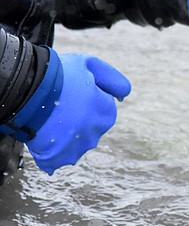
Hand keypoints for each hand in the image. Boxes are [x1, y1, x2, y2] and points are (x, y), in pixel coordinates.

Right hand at [24, 53, 131, 174]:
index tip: (71, 93)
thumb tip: (124, 96)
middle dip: (78, 119)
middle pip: (89, 128)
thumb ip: (114, 81)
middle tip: (58, 107)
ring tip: (47, 120)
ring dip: (64, 135)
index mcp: (107, 113)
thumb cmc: (60, 74)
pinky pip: (56, 158)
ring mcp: (75, 149)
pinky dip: (50, 151)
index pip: (101, 109)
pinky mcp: (56, 159)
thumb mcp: (92, 66)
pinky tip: (42, 137)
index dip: (86, 99)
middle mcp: (96, 134)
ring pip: (73, 144)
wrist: (27, 89)